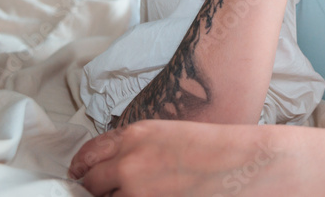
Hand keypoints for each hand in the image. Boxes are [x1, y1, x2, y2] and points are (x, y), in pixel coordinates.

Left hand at [69, 120, 290, 196]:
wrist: (244, 162)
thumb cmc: (217, 146)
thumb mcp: (170, 134)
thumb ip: (139, 147)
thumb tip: (119, 166)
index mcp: (135, 135)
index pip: (88, 154)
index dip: (81, 168)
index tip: (79, 175)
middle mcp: (129, 162)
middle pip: (89, 183)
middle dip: (92, 189)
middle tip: (98, 192)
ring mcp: (137, 191)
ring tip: (132, 192)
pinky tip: (146, 196)